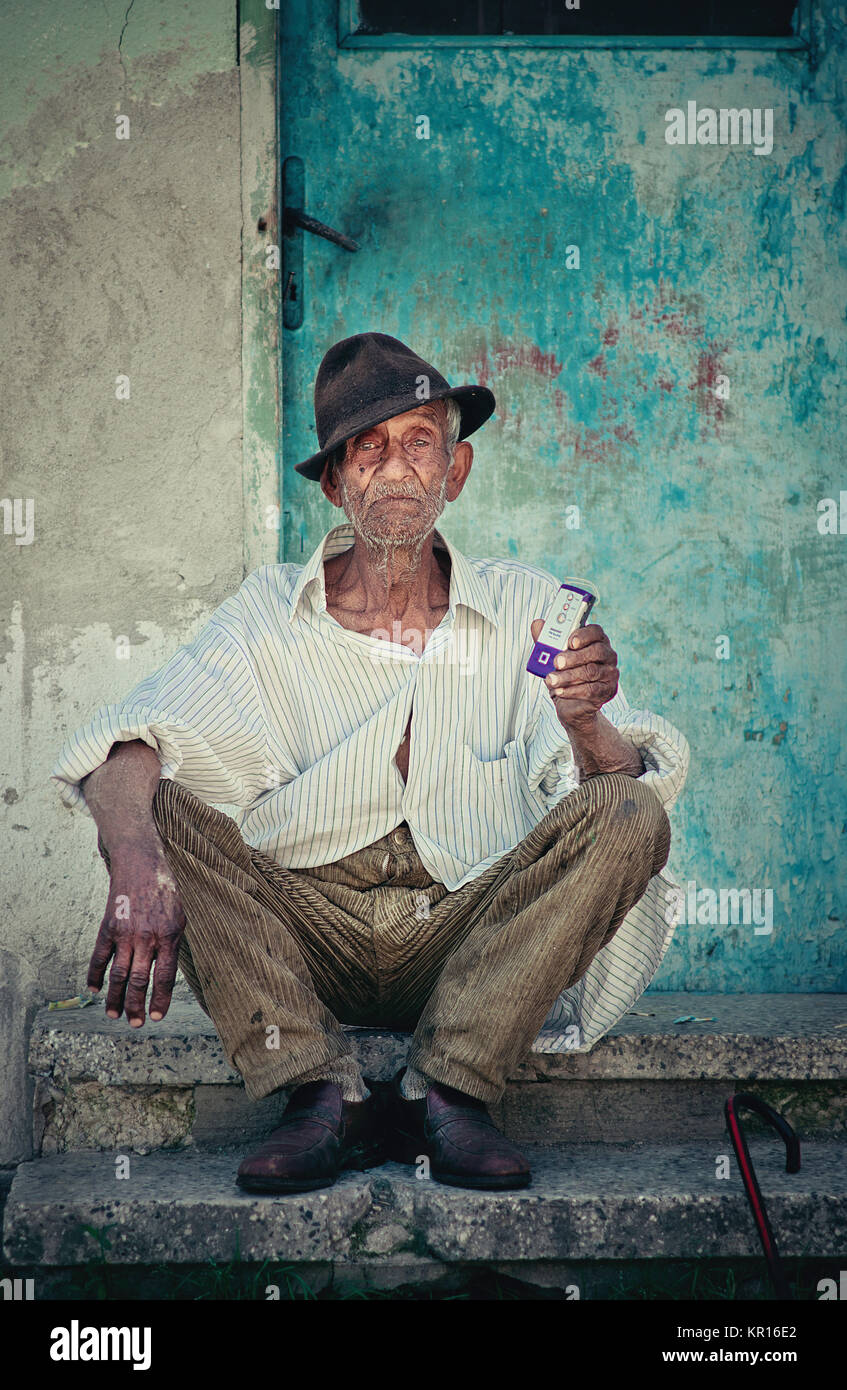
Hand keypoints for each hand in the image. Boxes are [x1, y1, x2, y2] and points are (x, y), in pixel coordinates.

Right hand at [87, 841, 185, 1026]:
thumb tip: (166, 974)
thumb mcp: (180, 916)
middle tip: (135, 1024)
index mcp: (169, 936)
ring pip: (118, 973)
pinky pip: (99, 956)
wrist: (141, 863)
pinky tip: (93, 990)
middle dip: (136, 1006)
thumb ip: (172, 944)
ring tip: (114, 1014)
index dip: (160, 1000)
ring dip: (115, 998)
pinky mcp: (108, 926)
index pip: (165, 977)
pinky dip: (94, 974)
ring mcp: (125, 932)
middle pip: (139, 980)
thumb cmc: (166, 891)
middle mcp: (146, 937)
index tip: (156, 1017)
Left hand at [530, 619, 618, 730]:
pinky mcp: (608, 690)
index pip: (596, 631)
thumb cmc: (564, 673)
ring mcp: (610, 673)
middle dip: (574, 657)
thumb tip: (537, 624)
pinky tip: (560, 691)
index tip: (570, 642)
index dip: (584, 635)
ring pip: (591, 672)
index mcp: (596, 640)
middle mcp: (607, 654)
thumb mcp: (552, 656)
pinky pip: (592, 690)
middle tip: (556, 662)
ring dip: (568, 676)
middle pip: (596, 651)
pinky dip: (573, 691)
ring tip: (551, 680)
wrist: (571, 702)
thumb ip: (546, 640)